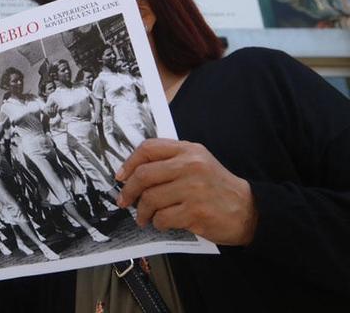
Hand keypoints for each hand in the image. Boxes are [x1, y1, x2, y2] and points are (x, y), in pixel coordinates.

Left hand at [116, 138, 257, 245]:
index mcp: (189, 150)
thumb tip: (132, 173)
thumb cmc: (217, 188)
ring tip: (144, 217)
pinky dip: (158, 223)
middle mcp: (190, 166)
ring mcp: (193, 189)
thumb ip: (170, 162)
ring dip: (143, 212)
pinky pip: (163, 218)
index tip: (120, 177)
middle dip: (128, 191)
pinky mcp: (195, 212)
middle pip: (144, 175)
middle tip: (124, 201)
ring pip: (150, 199)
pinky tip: (162, 223)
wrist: (250, 210)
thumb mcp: (198, 163)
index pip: (148, 148)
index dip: (129, 163)